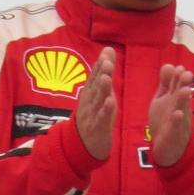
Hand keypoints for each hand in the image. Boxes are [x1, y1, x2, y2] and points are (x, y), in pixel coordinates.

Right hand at [73, 46, 115, 160]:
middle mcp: (90, 101)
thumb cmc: (94, 114)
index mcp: (91, 93)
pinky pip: (102, 118)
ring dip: (101, 89)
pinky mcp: (97, 127)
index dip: (100, 64)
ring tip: (106, 77)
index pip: (95, 76)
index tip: (107, 52)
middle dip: (100, 73)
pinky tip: (110, 102)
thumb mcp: (99, 93)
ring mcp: (92, 114)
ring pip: (97, 100)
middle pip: (95, 85)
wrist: (83, 144)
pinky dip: (106, 110)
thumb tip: (108, 50)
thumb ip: (104, 73)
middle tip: (106, 61)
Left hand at [147, 62, 193, 167]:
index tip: (179, 67)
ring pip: (181, 109)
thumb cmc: (166, 120)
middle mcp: (179, 108)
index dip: (178, 77)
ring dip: (183, 100)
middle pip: (182, 95)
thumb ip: (165, 84)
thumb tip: (169, 64)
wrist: (169, 147)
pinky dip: (176, 121)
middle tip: (187, 73)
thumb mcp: (163, 99)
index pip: (177, 86)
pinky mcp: (173, 134)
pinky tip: (177, 114)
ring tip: (185, 90)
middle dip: (184, 85)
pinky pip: (175, 127)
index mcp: (174, 100)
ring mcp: (177, 122)